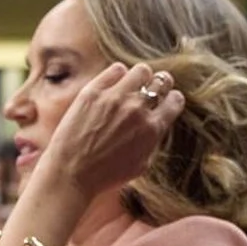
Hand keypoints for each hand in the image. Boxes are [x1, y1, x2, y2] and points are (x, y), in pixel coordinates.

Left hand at [34, 63, 184, 205]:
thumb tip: (156, 124)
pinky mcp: (93, 91)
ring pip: (141, 70)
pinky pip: (116, 69)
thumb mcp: (141, 165)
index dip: (172, 99)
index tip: (167, 101)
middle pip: (161, 80)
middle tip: (152, 89)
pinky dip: (118, 75)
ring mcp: (115, 98)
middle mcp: (137, 110)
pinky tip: (114, 85)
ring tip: (132, 85)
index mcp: (152, 128)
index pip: (176, 100)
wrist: (70, 174)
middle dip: (160, 84)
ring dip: (140, 77)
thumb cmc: (105, 176)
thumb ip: (152, 141)